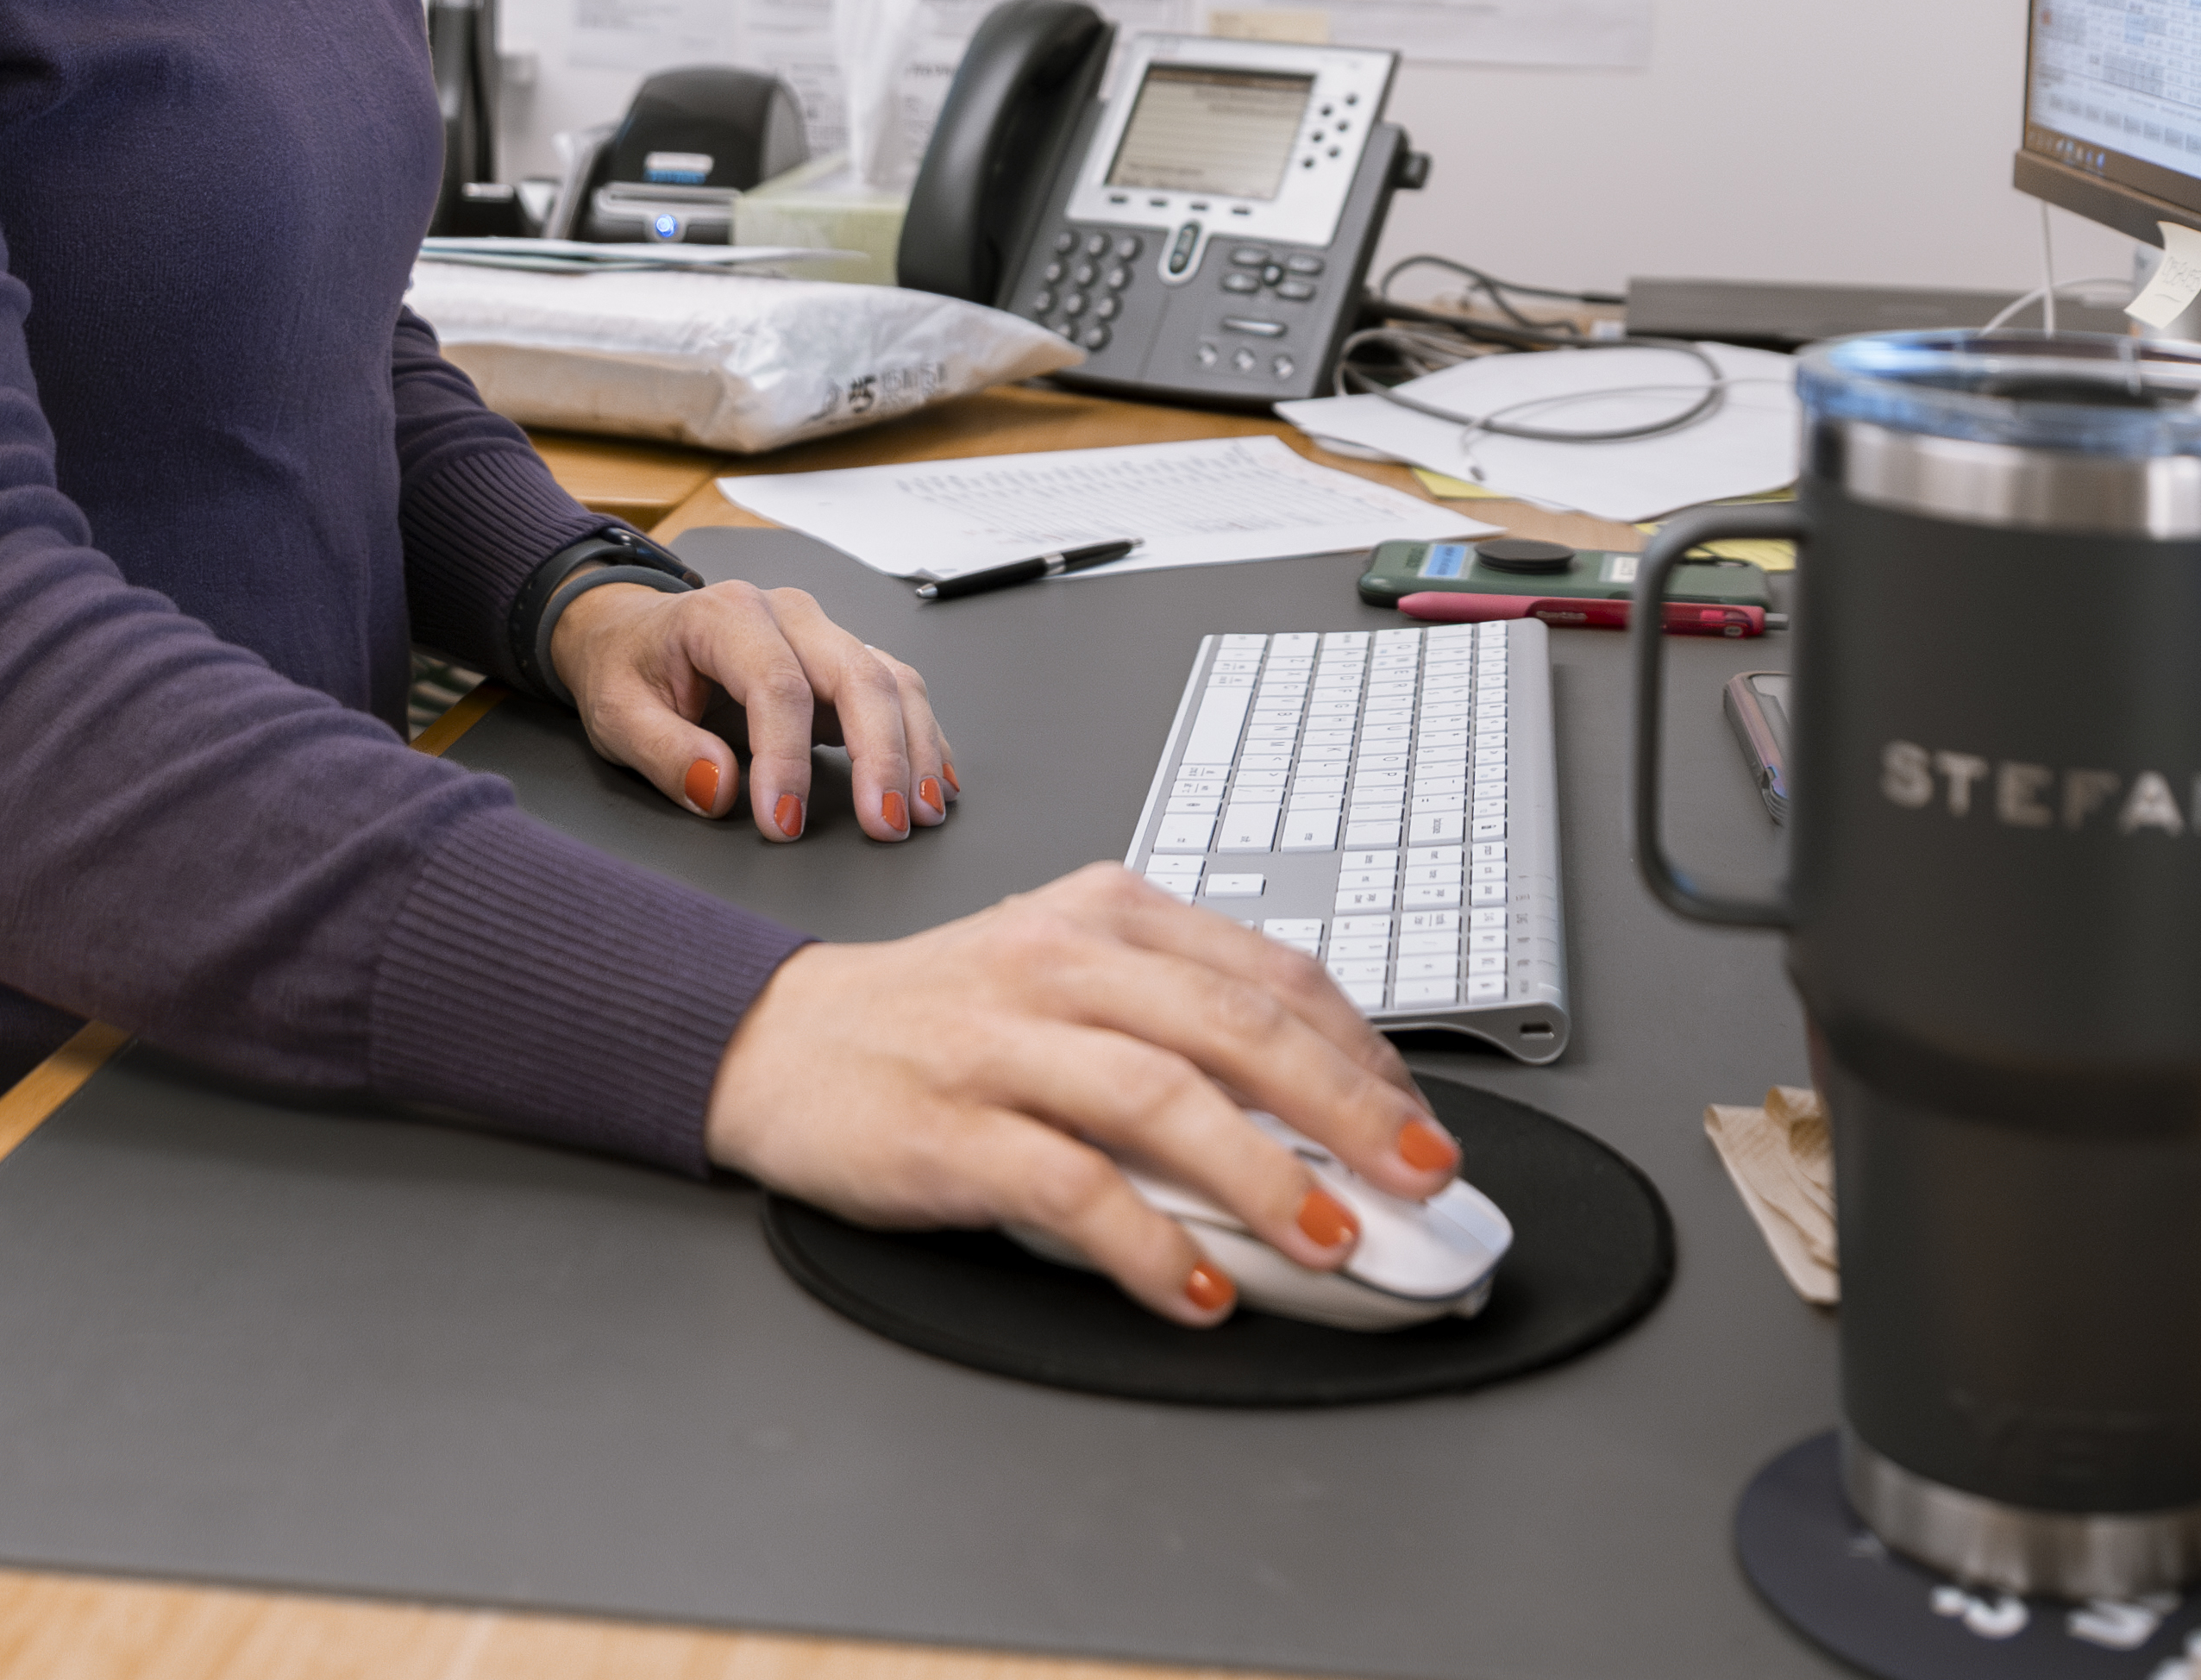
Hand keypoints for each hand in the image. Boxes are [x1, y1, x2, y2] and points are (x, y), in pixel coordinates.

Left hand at [550, 575, 950, 841]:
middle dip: (881, 754)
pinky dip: (921, 736)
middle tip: (887, 826)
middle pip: (856, 675)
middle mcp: (787, 614)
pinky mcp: (840, 661)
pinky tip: (937, 781)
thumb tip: (723, 790)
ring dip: (915, 748)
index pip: (776, 685)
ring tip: (923, 813)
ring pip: (890, 679)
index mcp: (726, 615)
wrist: (632, 634)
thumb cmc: (627, 669)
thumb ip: (665, 752)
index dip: (786, 759)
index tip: (783, 824)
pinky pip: (896, 689)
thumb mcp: (617, 714)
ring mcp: (821, 634)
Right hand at [701, 863, 1462, 1323]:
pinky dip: (1146, 1240)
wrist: (777, 1043)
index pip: (1269, 972)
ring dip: (1264, 1173)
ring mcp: (1003, 1041)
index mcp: (1109, 914)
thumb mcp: (1066, 981)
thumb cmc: (938, 1019)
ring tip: (1333, 1238)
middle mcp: (1064, 962)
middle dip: (1349, 1104)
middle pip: (1236, 1023)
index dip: (1362, 1051)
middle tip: (1424, 1173)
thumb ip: (1176, 1024)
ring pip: (1163, 1096)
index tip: (1421, 1121)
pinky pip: (1068, 1184)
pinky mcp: (948, 1126)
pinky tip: (1198, 1285)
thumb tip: (1318, 1120)